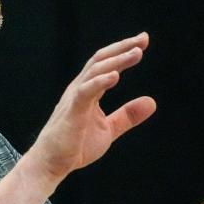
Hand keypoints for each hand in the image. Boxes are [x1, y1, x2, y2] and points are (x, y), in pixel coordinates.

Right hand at [29, 32, 156, 182]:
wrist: (51, 164)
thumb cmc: (74, 146)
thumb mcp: (108, 129)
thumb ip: (128, 115)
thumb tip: (151, 102)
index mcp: (87, 91)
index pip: (105, 64)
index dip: (123, 51)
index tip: (143, 42)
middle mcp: (79, 88)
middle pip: (100, 60)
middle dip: (122, 47)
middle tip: (143, 39)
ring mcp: (74, 98)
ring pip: (95, 71)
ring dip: (117, 60)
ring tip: (136, 53)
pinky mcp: (72, 111)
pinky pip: (86, 91)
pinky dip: (100, 81)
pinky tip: (116, 76)